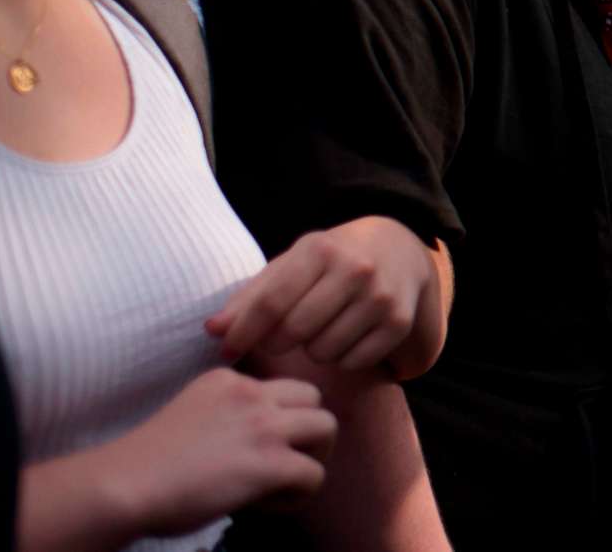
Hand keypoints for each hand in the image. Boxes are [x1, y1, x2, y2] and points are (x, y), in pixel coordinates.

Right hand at [89, 369, 335, 534]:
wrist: (124, 486)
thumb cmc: (144, 464)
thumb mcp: (191, 414)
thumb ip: (226, 417)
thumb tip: (257, 445)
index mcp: (229, 380)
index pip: (281, 387)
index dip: (278, 418)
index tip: (251, 449)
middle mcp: (252, 394)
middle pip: (314, 398)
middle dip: (307, 430)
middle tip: (284, 462)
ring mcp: (264, 426)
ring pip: (326, 428)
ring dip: (312, 457)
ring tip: (282, 483)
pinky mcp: (270, 462)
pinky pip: (314, 475)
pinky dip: (297, 495)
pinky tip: (265, 506)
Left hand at [207, 216, 437, 375]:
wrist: (399, 250)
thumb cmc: (329, 262)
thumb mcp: (291, 265)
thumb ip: (251, 297)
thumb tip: (212, 330)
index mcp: (320, 249)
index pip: (270, 301)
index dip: (243, 332)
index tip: (227, 350)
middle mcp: (355, 269)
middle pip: (294, 331)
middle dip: (277, 343)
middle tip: (279, 339)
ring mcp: (380, 296)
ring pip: (323, 351)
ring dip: (312, 350)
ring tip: (319, 331)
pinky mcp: (398, 322)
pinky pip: (352, 362)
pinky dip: (342, 358)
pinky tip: (345, 337)